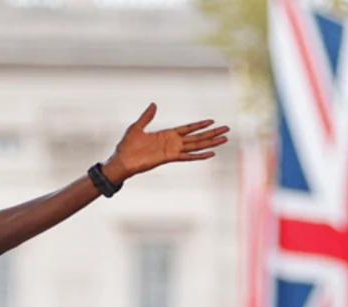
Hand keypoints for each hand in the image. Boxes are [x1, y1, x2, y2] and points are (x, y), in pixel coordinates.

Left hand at [105, 104, 229, 181]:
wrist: (121, 161)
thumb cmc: (126, 146)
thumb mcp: (136, 127)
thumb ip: (147, 116)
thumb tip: (153, 104)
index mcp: (166, 135)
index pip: (188, 129)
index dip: (199, 125)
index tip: (212, 121)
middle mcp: (172, 143)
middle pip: (197, 137)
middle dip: (212, 133)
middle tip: (226, 129)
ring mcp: (172, 151)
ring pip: (196, 145)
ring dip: (211, 142)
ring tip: (224, 139)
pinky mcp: (169, 158)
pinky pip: (187, 157)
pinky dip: (199, 155)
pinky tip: (211, 153)